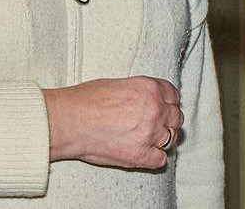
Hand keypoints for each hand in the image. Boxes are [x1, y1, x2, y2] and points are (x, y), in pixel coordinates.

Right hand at [43, 75, 183, 169]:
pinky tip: (146, 154)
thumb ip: (139, 93)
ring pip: (172, 137)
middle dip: (168, 120)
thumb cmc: (84, 102)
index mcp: (149, 88)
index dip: (168, 102)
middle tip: (157, 124)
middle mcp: (155, 109)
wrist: (68, 121)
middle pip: (176, 116)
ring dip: (164, 139)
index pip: (173, 95)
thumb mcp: (119, 84)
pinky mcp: (141, 154)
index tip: (164, 107)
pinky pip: (161, 159)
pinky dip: (154, 158)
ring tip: (152, 140)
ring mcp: (150, 132)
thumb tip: (144, 100)